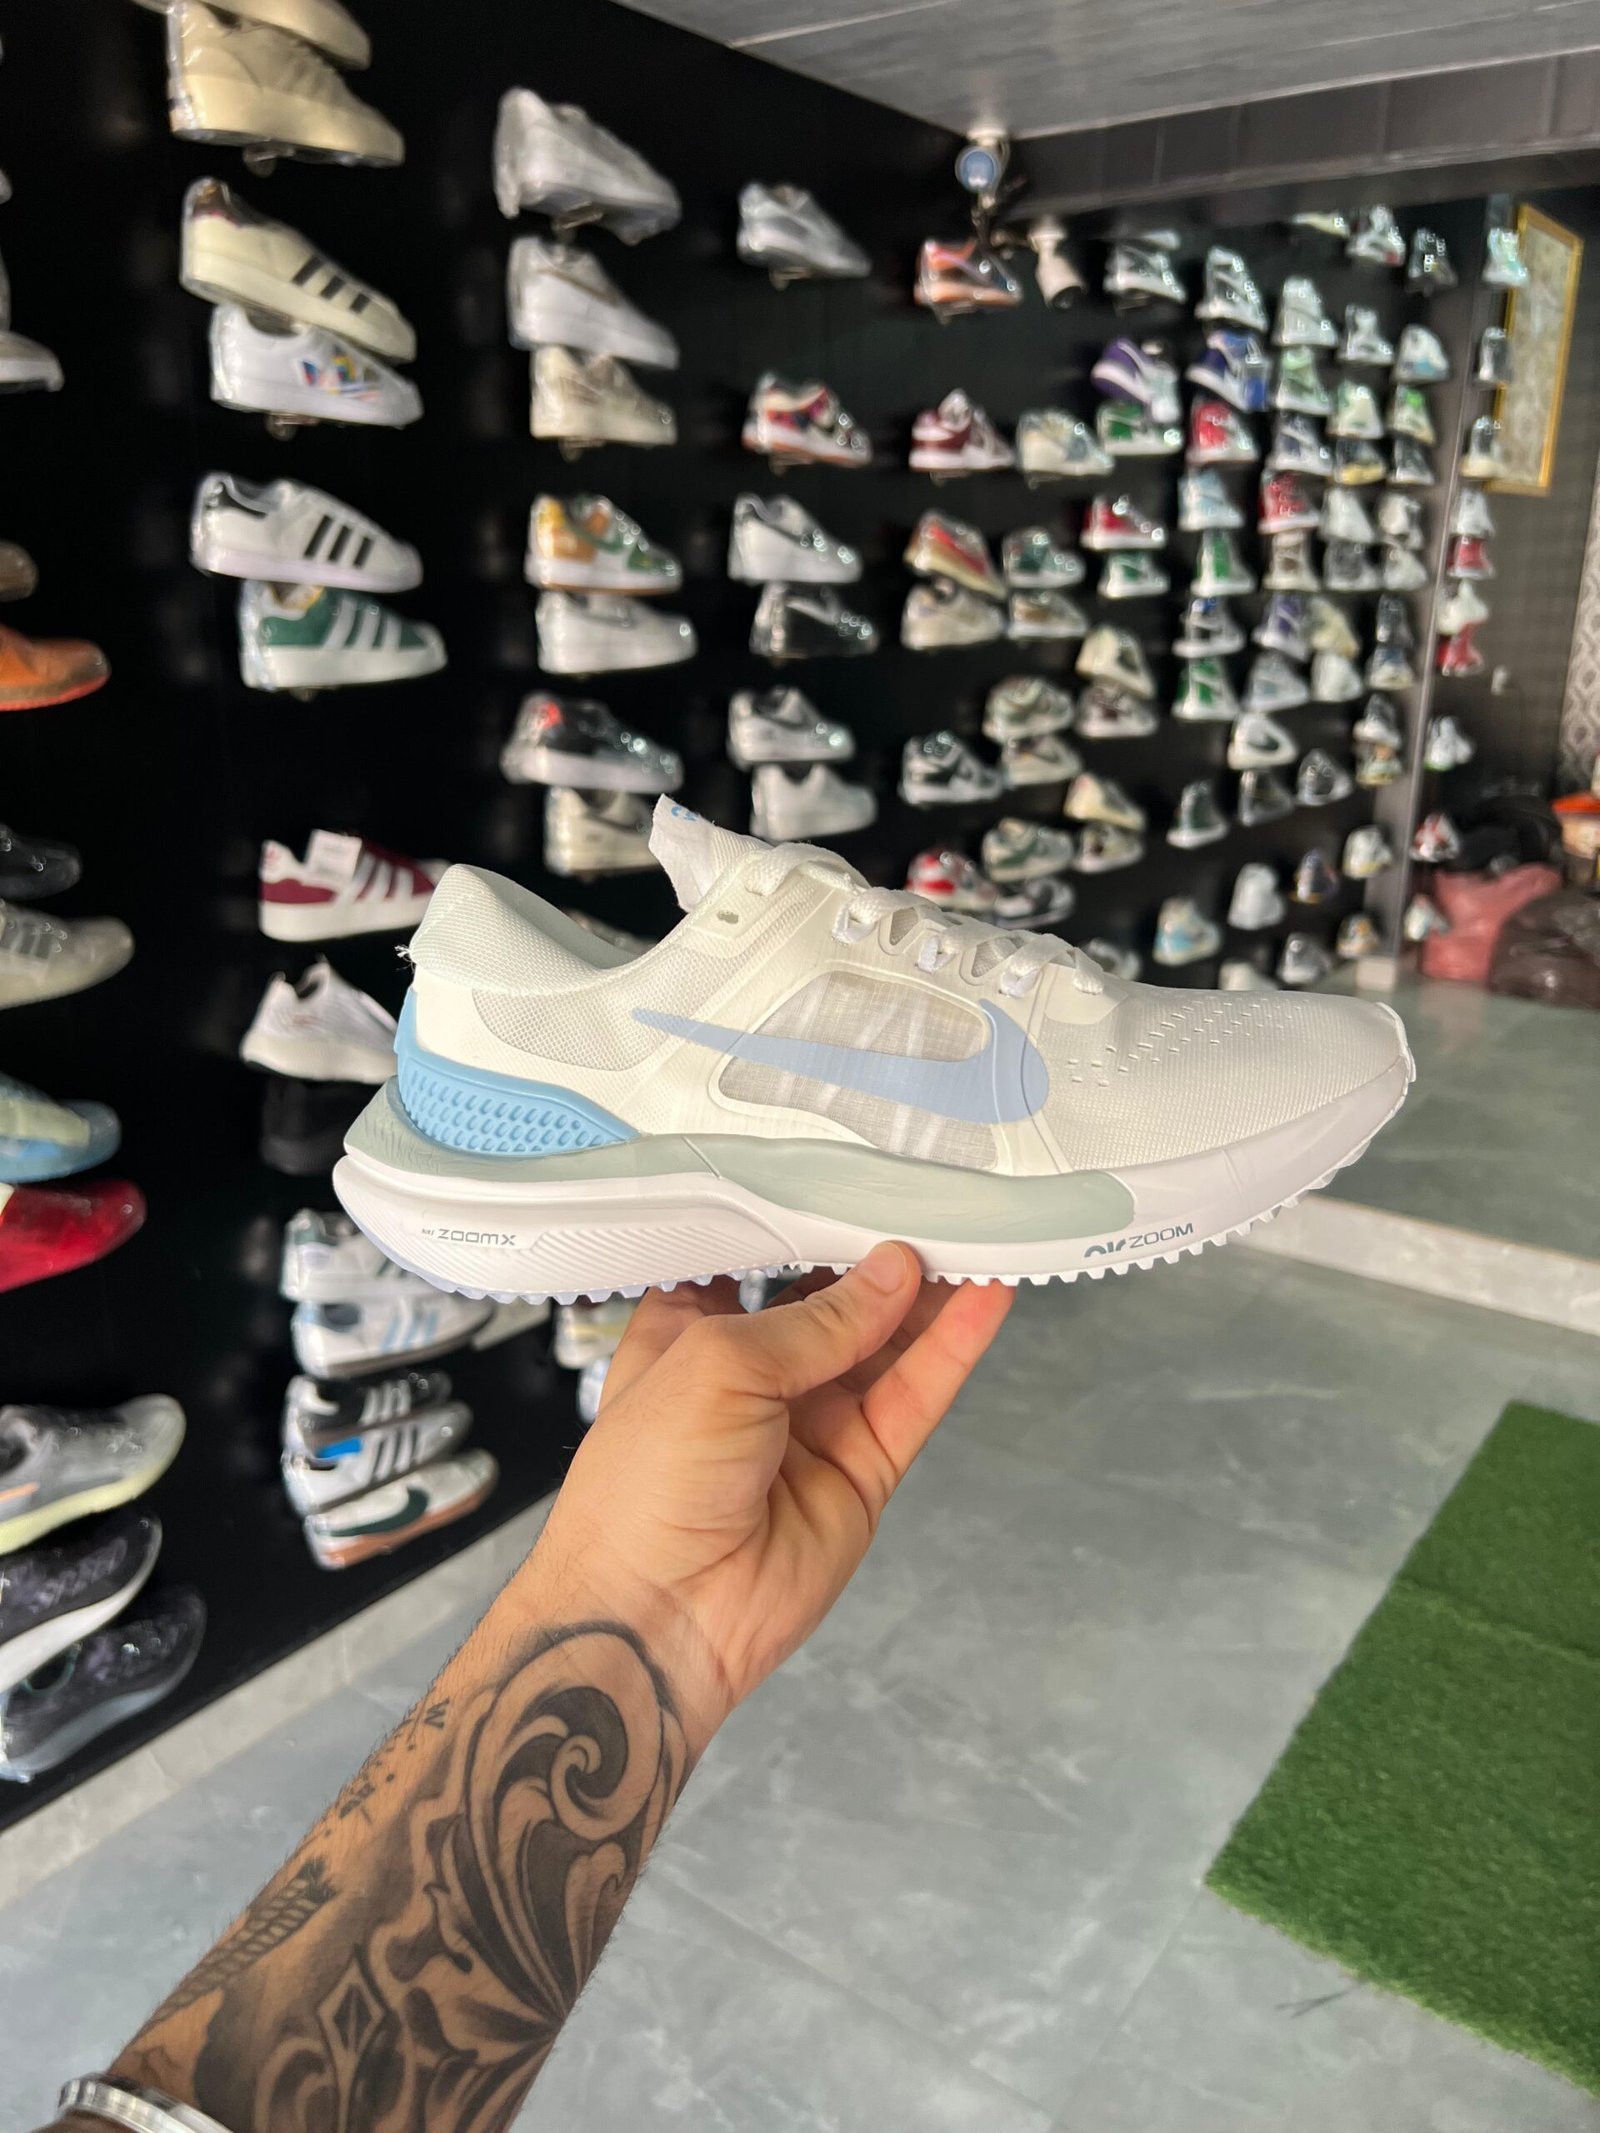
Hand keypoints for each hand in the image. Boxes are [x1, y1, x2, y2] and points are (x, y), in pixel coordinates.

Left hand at [536, 1244, 1012, 1744]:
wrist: (655, 1616)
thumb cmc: (643, 1487)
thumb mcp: (716, 1363)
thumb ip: (814, 1318)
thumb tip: (892, 1272)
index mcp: (691, 1335)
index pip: (760, 1262)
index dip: (809, 1225)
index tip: (861, 1182)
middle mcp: (754, 1377)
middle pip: (835, 1302)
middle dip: (883, 1258)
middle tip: (941, 1205)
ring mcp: (811, 1426)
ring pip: (887, 1347)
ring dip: (932, 1297)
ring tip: (980, 1237)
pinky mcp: (861, 1473)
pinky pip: (915, 1399)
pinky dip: (952, 1350)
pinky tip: (985, 1300)